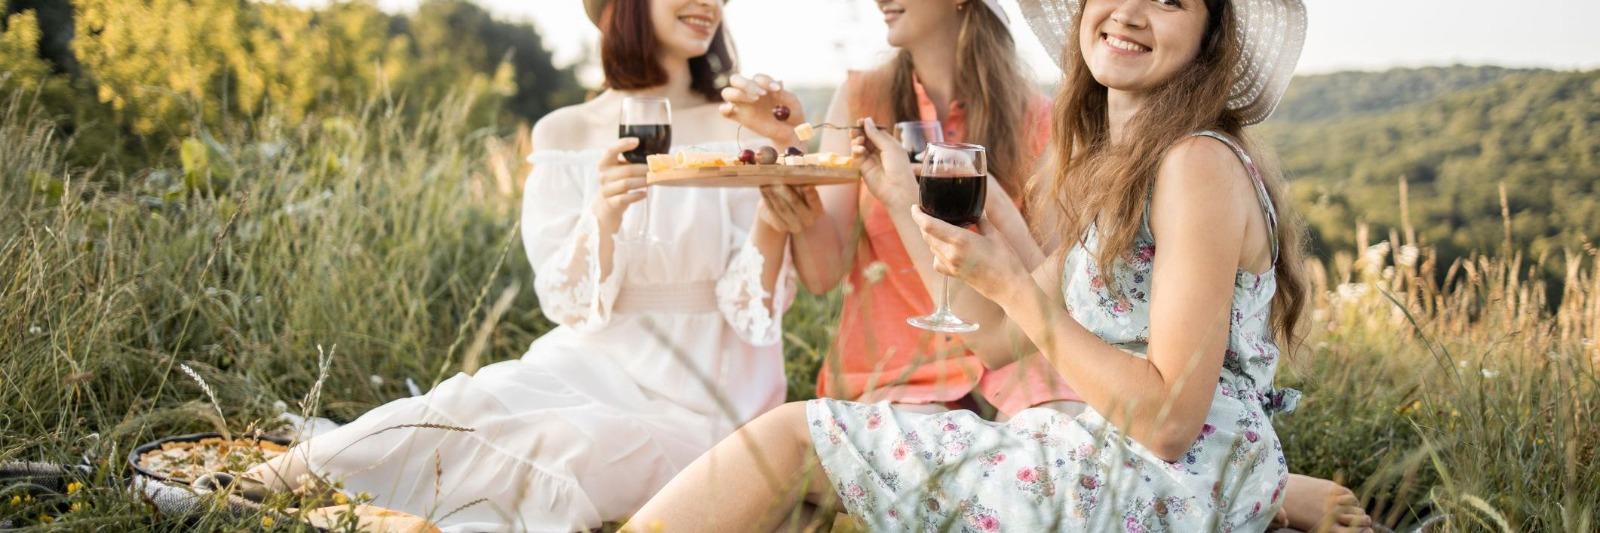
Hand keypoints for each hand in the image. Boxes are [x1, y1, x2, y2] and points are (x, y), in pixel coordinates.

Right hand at [593, 137, 649, 230]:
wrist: (606, 206)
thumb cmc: (617, 183)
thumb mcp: (619, 170)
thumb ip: (630, 162)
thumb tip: (655, 157)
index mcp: (605, 163)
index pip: (610, 150)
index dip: (623, 144)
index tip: (637, 141)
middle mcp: (603, 175)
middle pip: (626, 170)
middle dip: (644, 169)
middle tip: (657, 170)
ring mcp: (606, 190)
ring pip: (626, 183)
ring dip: (643, 181)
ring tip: (654, 180)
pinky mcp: (611, 203)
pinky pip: (624, 198)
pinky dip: (636, 195)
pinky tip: (644, 193)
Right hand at [719, 74, 805, 143]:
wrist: (789, 132)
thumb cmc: (791, 114)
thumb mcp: (792, 103)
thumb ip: (785, 95)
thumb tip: (777, 85)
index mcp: (762, 85)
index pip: (757, 78)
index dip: (765, 81)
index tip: (777, 89)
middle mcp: (749, 91)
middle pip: (736, 79)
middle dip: (747, 84)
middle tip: (760, 95)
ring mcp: (741, 104)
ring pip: (728, 92)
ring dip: (738, 94)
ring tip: (754, 100)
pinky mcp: (737, 116)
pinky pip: (724, 111)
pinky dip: (725, 108)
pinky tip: (732, 109)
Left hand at [757, 185, 824, 233]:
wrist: (784, 207)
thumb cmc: (795, 192)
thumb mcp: (800, 187)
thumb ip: (799, 181)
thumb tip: (790, 172)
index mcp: (817, 209)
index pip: (814, 200)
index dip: (810, 193)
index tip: (806, 185)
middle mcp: (808, 220)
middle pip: (796, 203)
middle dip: (786, 191)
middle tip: (779, 181)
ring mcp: (795, 226)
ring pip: (782, 207)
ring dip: (773, 194)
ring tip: (767, 184)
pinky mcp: (781, 226)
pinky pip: (773, 211)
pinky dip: (767, 199)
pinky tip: (763, 190)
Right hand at [851, 117, 916, 207]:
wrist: (896, 189)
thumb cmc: (899, 167)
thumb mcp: (889, 146)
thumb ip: (876, 134)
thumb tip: (866, 120)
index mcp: (889, 144)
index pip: (876, 131)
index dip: (868, 126)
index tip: (860, 121)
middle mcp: (879, 150)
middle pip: (866, 137)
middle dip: (860, 132)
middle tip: (855, 130)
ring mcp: (870, 159)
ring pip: (859, 145)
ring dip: (857, 140)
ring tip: (859, 141)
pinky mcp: (863, 167)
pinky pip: (856, 155)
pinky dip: (855, 150)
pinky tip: (859, 150)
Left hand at [910, 207, 1029, 302]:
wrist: (1008, 287)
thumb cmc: (1005, 259)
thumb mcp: (994, 234)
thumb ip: (981, 220)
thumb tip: (976, 208)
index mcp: (959, 240)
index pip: (928, 225)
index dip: (918, 214)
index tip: (915, 207)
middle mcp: (950, 254)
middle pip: (927, 235)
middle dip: (924, 223)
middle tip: (929, 213)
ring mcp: (950, 266)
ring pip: (931, 247)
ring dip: (931, 236)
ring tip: (942, 227)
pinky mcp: (952, 274)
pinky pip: (936, 260)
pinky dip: (937, 251)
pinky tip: (948, 247)